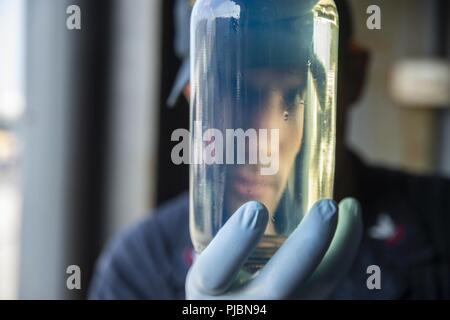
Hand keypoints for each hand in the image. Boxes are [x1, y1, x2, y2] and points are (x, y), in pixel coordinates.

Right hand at [186, 198, 362, 298]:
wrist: (228, 305)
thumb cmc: (214, 271)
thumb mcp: (204, 254)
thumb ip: (215, 221)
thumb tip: (215, 148)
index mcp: (207, 288)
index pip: (215, 271)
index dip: (236, 242)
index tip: (256, 209)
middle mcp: (244, 304)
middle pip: (281, 285)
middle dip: (308, 246)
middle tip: (327, 207)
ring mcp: (278, 307)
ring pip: (318, 286)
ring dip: (340, 247)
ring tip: (349, 207)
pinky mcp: (302, 302)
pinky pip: (328, 281)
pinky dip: (343, 251)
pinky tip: (348, 222)